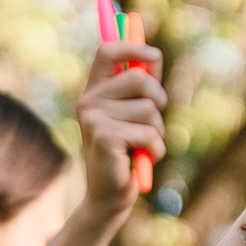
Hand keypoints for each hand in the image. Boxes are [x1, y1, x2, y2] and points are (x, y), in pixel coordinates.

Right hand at [73, 44, 165, 224]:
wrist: (108, 198)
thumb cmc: (126, 155)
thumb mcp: (133, 116)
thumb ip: (140, 88)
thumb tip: (152, 56)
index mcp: (93, 91)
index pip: (107, 51)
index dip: (133, 47)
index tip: (154, 57)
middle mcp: (87, 101)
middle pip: (139, 78)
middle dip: (158, 99)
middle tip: (152, 122)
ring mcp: (93, 119)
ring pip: (149, 108)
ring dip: (157, 131)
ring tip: (143, 146)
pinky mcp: (104, 137)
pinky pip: (149, 132)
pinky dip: (155, 149)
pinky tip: (141, 160)